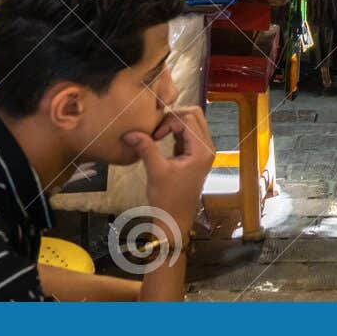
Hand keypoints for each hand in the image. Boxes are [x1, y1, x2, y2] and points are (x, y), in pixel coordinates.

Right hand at [126, 106, 214, 236]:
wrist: (174, 219)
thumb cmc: (167, 198)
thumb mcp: (155, 171)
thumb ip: (146, 148)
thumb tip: (129, 132)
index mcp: (202, 150)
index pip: (189, 119)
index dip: (169, 121)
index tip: (154, 136)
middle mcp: (207, 147)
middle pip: (194, 116)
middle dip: (173, 118)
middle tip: (156, 131)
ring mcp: (203, 151)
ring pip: (192, 123)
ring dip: (174, 125)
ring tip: (156, 136)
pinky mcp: (195, 154)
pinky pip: (188, 134)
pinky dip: (175, 133)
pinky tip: (161, 142)